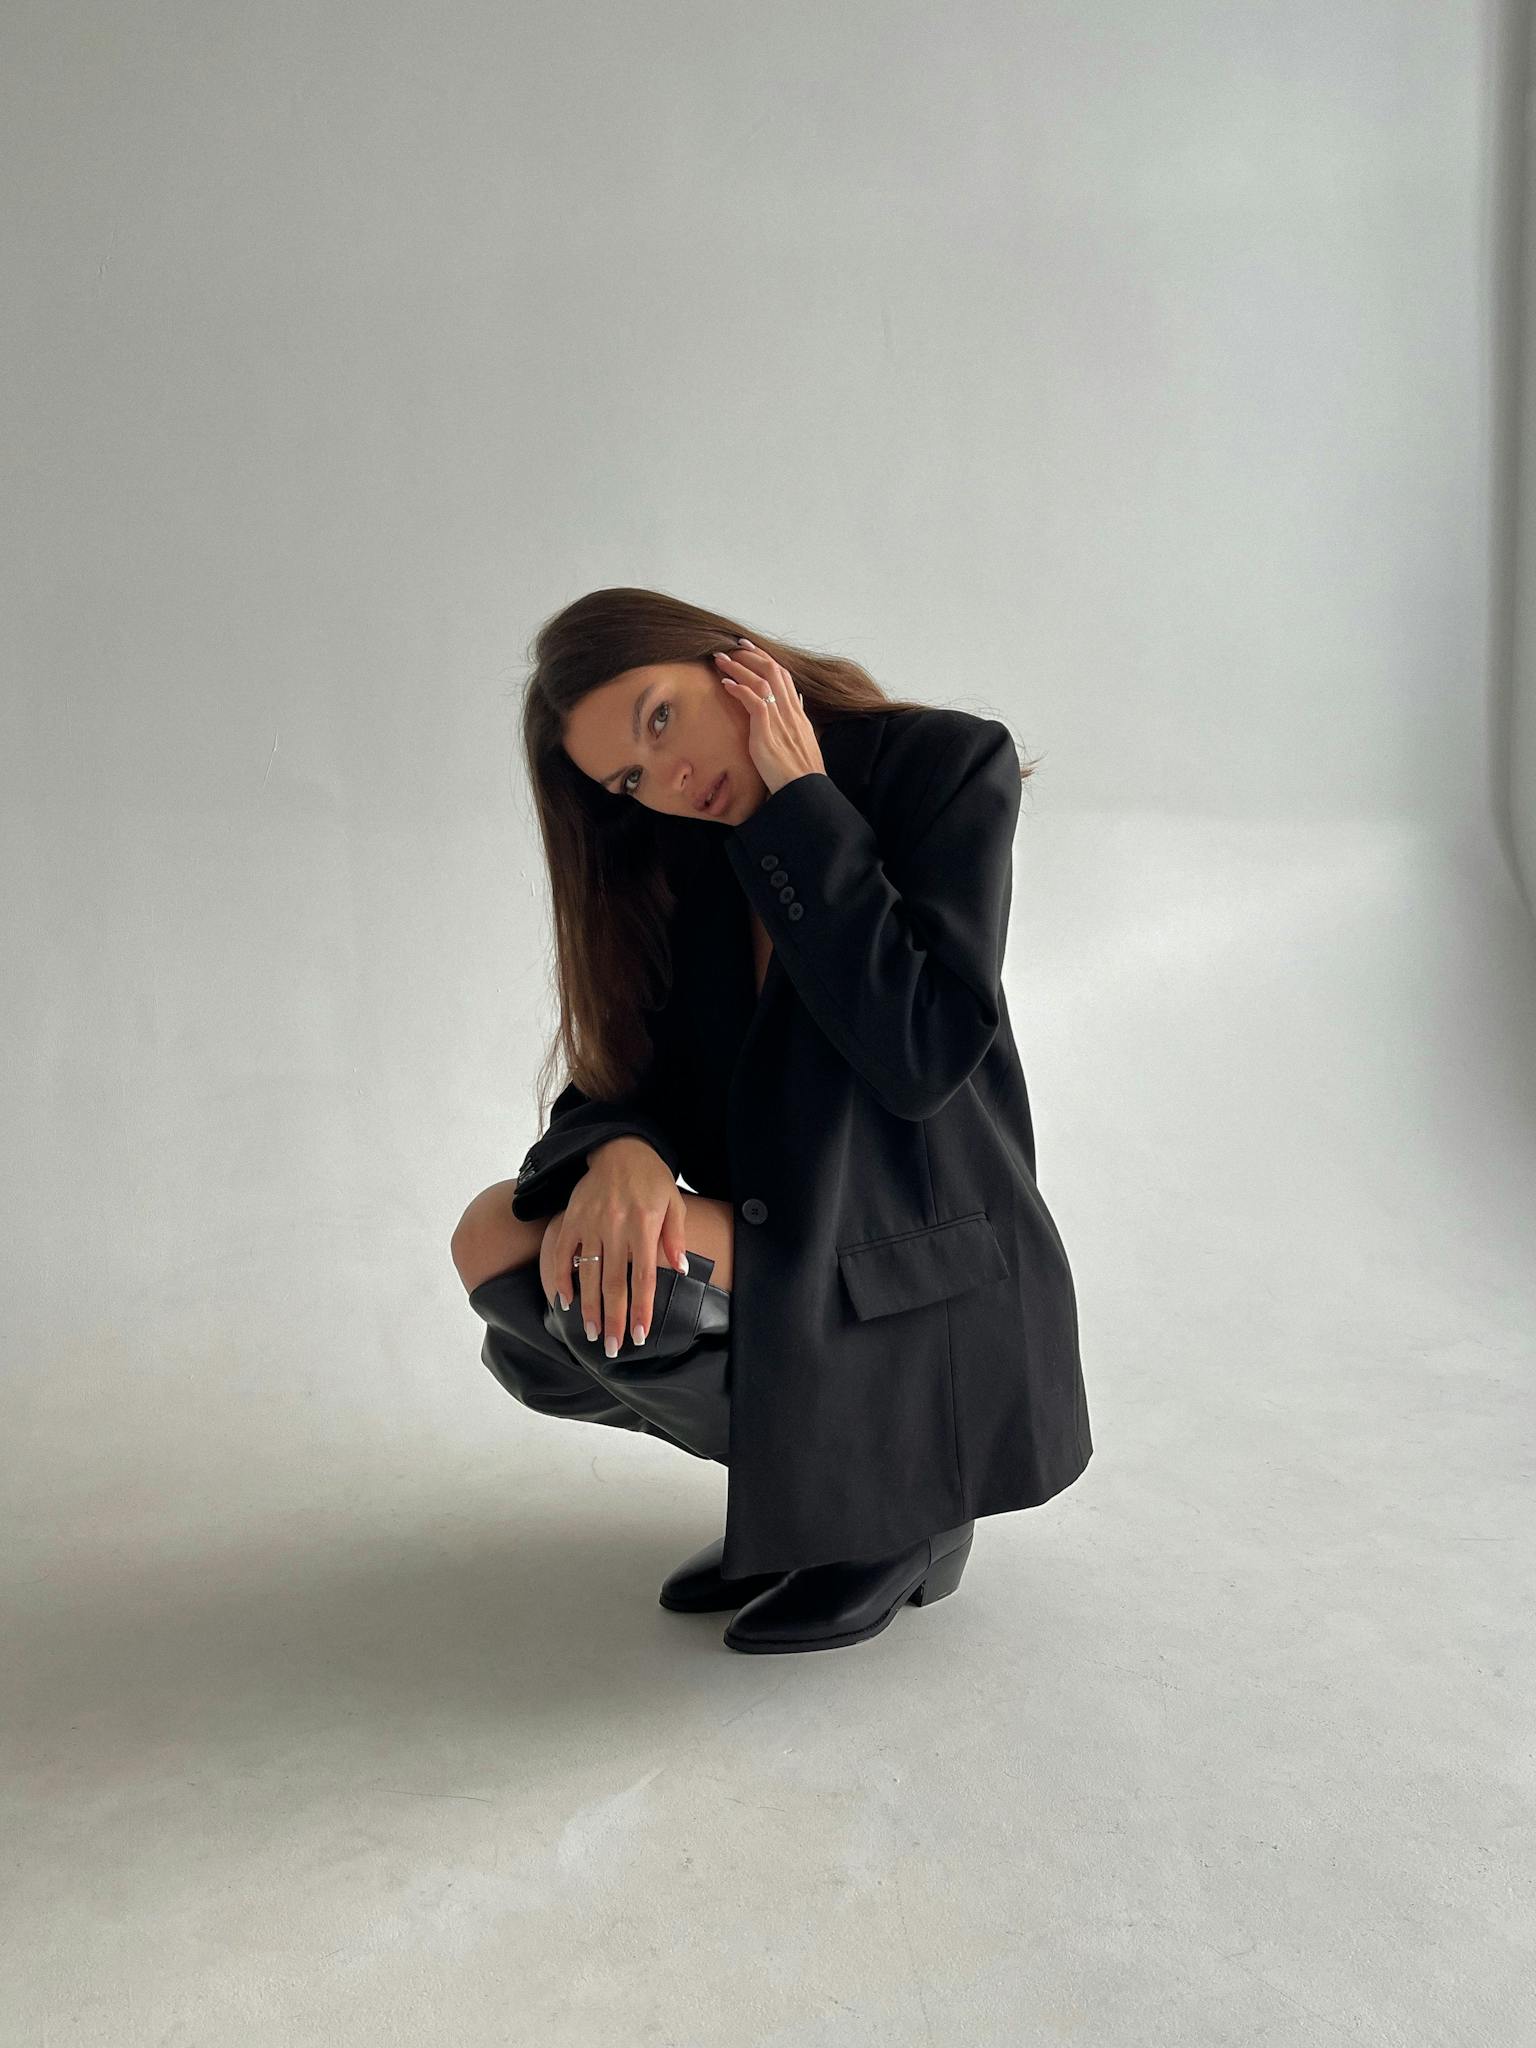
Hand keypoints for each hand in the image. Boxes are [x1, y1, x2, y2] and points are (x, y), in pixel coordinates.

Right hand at [538, 1136, 689, 1354]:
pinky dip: (561, 1279)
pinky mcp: (572, 1219)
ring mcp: (591, 1224)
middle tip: (611, 1348)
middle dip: (613, 1319)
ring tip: (591, 1334)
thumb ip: (676, 1237)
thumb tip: (681, 1270)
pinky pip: (563, 1254)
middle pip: (614, 1283)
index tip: (639, 1336)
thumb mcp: (674, 1202)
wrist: (619, 1147)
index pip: (644, 1277)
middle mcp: (616, 1227)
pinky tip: (565, 1302)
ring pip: (588, 1274)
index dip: (642, 1309)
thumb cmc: (652, 1178)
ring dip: (589, 1308)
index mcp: (644, 1225)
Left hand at [712, 637, 825, 795]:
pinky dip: (739, 689)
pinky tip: (725, 684)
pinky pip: (754, 701)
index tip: (752, 649)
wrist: (805, 793)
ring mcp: (781, 721)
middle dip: (752, 654)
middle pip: (773, 671)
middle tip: (733, 645)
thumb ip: (796, 727)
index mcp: (798, 715)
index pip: (784, 677)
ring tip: (722, 660)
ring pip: (761, 681)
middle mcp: (791, 713)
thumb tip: (795, 710)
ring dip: (740, 667)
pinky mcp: (768, 732)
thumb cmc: (800, 776)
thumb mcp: (802, 746)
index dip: (767, 660)